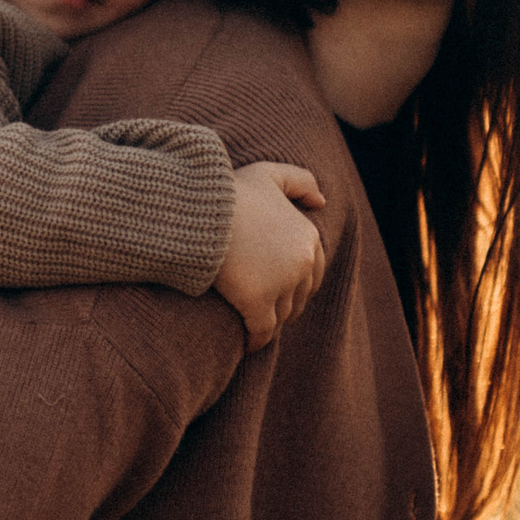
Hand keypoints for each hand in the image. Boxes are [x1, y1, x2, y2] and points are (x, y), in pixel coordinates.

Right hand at [216, 161, 327, 350]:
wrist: (197, 209)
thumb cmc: (228, 192)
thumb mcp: (268, 174)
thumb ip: (300, 181)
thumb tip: (322, 203)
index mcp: (308, 236)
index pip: (312, 271)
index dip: (295, 282)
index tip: (278, 287)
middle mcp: (301, 262)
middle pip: (298, 296)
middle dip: (284, 304)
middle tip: (264, 310)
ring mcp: (281, 284)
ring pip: (281, 316)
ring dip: (270, 323)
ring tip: (253, 327)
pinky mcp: (257, 302)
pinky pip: (262, 332)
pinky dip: (256, 341)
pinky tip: (247, 346)